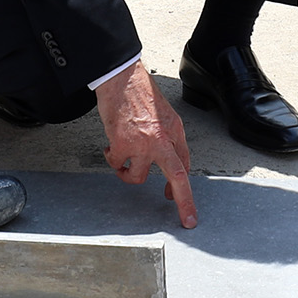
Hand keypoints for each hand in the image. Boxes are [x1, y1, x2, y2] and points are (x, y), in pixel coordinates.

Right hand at [93, 61, 196, 228]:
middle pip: (178, 176)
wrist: (121, 77)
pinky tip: (110, 151)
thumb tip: (171, 162)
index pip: (185, 164)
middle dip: (184, 202)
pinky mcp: (123, 144)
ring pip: (139, 176)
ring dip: (128, 174)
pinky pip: (118, 164)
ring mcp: (143, 143)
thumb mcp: (164, 114)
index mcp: (175, 130)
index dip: (184, 188)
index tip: (182, 205)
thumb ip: (169, 138)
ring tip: (121, 164)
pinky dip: (113, 161)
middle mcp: (162, 138)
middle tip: (188, 220)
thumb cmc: (140, 93)